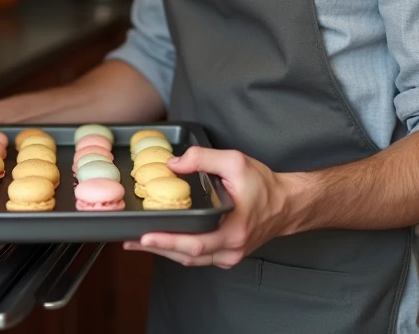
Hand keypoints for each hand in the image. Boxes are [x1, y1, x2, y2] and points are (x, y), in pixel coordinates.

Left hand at [125, 146, 294, 268]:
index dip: (168, 241)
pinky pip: (198, 257)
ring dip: (164, 251)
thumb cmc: (264, 185)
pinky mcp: (227, 255)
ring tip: (138, 241)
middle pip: (187, 255)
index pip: (196, 243)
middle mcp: (231, 249)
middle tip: (131, 240)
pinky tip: (162, 241)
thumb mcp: (236, 162)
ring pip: (191, 259)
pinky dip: (178, 250)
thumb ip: (203, 158)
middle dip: (157, 248)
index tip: (145, 236)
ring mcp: (229, 255)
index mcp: (234, 230)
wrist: (287, 204)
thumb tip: (172, 164)